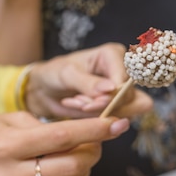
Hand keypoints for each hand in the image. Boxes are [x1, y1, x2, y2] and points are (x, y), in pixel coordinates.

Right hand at [0, 112, 131, 175]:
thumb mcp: (9, 118)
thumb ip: (45, 127)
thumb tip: (82, 133)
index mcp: (6, 146)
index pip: (61, 138)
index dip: (94, 130)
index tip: (117, 122)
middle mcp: (12, 174)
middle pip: (72, 167)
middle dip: (95, 149)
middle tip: (102, 134)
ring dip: (88, 164)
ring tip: (84, 146)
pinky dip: (74, 175)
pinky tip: (69, 161)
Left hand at [25, 42, 152, 118]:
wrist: (45, 89)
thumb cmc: (55, 73)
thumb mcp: (67, 74)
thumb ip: (88, 83)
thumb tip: (111, 89)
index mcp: (113, 55)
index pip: (126, 81)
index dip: (111, 96)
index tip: (89, 103)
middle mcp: (122, 71)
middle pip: (130, 98)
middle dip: (104, 107)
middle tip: (81, 103)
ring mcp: (121, 91)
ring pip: (125, 112)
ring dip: (99, 113)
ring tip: (78, 103)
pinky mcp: (116, 107)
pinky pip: (115, 120)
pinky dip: (96, 119)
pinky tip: (80, 108)